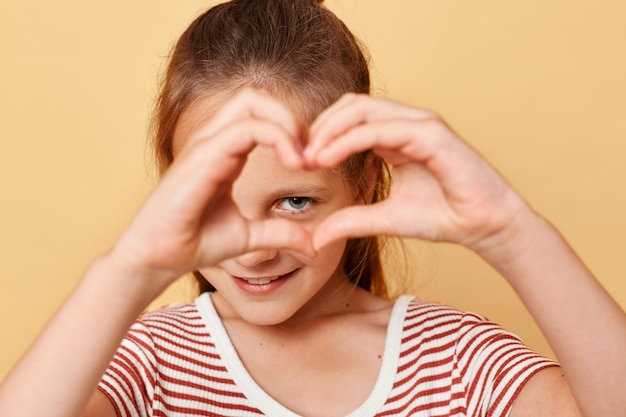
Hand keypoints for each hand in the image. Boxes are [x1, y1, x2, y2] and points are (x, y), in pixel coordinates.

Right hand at [110, 89, 313, 285]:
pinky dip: (277, 137)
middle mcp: (215, 141)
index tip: (312, 164)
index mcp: (226, 152)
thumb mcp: (250, 237)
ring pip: (252, 102)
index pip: (261, 116)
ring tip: (302, 158)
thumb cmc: (195, 242)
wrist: (159, 258)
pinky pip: (245, 129)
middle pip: (256, 98)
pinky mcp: (202, 157)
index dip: (292, 131)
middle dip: (290, 117)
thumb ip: (281, 233)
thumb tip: (314, 246)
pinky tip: (293, 164)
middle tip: (310, 153)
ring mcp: (207, 145)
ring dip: (287, 123)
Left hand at [305, 93, 531, 257]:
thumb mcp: (384, 219)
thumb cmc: (441, 217)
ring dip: (330, 130)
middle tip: (299, 155)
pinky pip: (383, 128)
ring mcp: (420, 124)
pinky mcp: (432, 134)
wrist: (482, 226)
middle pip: (351, 106)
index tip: (299, 161)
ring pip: (363, 110)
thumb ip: (350, 221)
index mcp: (395, 136)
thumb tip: (315, 238)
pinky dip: (350, 139)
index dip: (321, 134)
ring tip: (311, 156)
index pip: (350, 118)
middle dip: (320, 127)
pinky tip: (329, 157)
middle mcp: (406, 123)